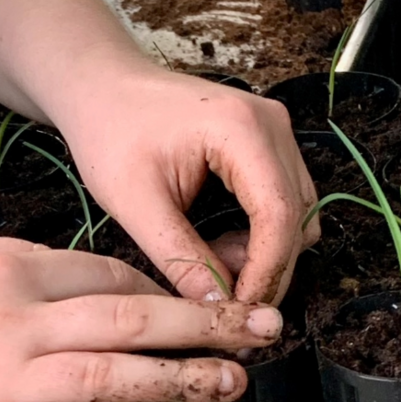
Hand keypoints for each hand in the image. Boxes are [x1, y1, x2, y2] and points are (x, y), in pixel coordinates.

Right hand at [0, 237, 282, 401]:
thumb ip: (8, 264)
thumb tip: (66, 271)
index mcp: (5, 271)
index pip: (107, 274)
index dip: (162, 292)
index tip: (201, 303)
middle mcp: (11, 323)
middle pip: (128, 319)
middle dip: (204, 326)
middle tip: (259, 332)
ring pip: (108, 378)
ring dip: (177, 382)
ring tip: (229, 385)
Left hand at [55, 69, 319, 303]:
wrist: (103, 89)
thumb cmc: (110, 133)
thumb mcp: (135, 204)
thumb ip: (180, 258)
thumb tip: (217, 309)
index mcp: (241, 129)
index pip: (278, 214)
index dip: (267, 272)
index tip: (241, 312)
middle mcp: (272, 124)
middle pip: (297, 215)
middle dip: (267, 267)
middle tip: (224, 301)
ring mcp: (276, 130)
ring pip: (297, 211)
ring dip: (264, 250)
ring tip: (212, 261)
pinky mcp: (269, 141)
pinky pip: (283, 198)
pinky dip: (260, 231)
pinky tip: (218, 241)